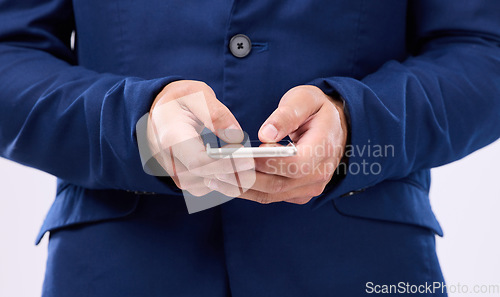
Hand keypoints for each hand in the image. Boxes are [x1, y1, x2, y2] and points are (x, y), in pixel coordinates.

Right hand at [146, 80, 254, 195]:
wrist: (157, 115)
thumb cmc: (179, 101)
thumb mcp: (195, 95)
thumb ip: (215, 114)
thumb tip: (236, 136)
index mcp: (172, 139)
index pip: (199, 161)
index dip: (225, 164)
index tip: (249, 159)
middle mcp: (172, 163)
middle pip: (208, 178)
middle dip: (238, 175)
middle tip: (264, 166)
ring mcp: (178, 175)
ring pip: (212, 187)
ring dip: (237, 180)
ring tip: (260, 168)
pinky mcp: (187, 180)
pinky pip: (212, 188)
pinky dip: (230, 182)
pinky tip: (246, 169)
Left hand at [211, 85, 347, 203]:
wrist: (334, 126)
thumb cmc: (317, 109)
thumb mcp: (305, 99)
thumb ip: (287, 115)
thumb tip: (265, 135)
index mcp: (323, 149)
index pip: (294, 164)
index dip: (266, 162)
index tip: (239, 154)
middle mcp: (319, 175)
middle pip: (277, 184)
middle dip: (245, 177)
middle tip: (216, 168)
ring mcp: (309, 188)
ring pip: (270, 195)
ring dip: (241, 188)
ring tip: (213, 178)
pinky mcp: (298, 193)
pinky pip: (270, 197)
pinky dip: (248, 191)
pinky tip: (228, 182)